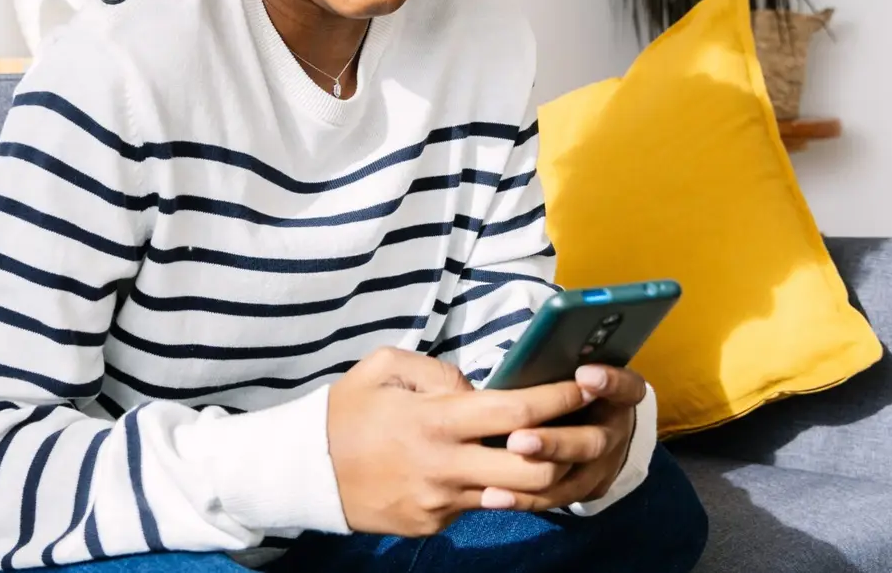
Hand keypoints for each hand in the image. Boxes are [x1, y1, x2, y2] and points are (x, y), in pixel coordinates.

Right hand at [325, 347, 594, 535]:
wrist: (306, 471)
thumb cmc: (347, 412)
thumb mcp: (384, 367)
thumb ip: (438, 371)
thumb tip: (478, 388)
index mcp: (435, 420)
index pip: (516, 412)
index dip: (558, 398)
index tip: (585, 384)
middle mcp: (444, 466)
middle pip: (534, 468)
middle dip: (568, 449)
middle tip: (582, 429)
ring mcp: (440, 502)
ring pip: (513, 494)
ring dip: (537, 473)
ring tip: (546, 449)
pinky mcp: (432, 525)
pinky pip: (477, 505)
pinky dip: (492, 487)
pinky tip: (489, 468)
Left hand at [484, 364, 646, 511]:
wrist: (594, 425)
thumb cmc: (570, 387)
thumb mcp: (572, 369)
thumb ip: (550, 361)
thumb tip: (505, 347)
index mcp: (618, 396)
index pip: (628, 388)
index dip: (611, 383)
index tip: (584, 374)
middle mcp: (615, 433)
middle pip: (592, 442)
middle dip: (555, 442)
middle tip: (518, 440)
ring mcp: (602, 467)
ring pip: (573, 479)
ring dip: (535, 476)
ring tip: (497, 478)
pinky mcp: (584, 491)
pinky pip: (553, 499)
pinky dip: (523, 499)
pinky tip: (492, 495)